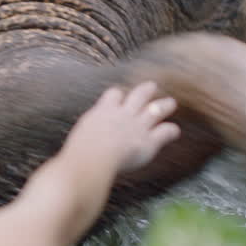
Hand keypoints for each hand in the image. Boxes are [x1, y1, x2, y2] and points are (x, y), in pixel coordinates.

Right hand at [62, 81, 180, 172]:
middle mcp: (123, 114)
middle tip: (152, 86)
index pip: (113, 95)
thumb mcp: (77, 140)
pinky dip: (171, 131)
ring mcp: (137, 126)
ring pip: (156, 108)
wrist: (92, 159)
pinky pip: (165, 131)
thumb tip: (70, 157)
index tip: (120, 96)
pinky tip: (174, 132)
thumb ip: (82, 140)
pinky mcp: (148, 140)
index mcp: (103, 111)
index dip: (118, 95)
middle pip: (138, 95)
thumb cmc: (78, 154)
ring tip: (171, 103)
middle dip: (146, 90)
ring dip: (164, 105)